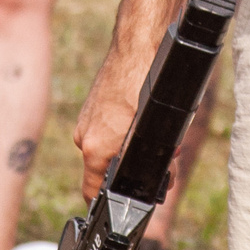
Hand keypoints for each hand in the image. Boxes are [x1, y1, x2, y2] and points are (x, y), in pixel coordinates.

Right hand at [73, 44, 149, 197]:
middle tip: (160, 161)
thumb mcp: (157, 128)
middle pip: (105, 168)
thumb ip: (157, 157)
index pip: (91, 191)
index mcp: (94, 147)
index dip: (109, 201)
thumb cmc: (145, 82)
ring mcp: (87, 118)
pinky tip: (142, 114)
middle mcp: (84, 134)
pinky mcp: (93, 105)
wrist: (137, 44)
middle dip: (130, 168)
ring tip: (155, 132)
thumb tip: (166, 174)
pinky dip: (123, 127)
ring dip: (128, 145)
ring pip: (107, 146)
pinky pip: (107, 127)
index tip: (123, 205)